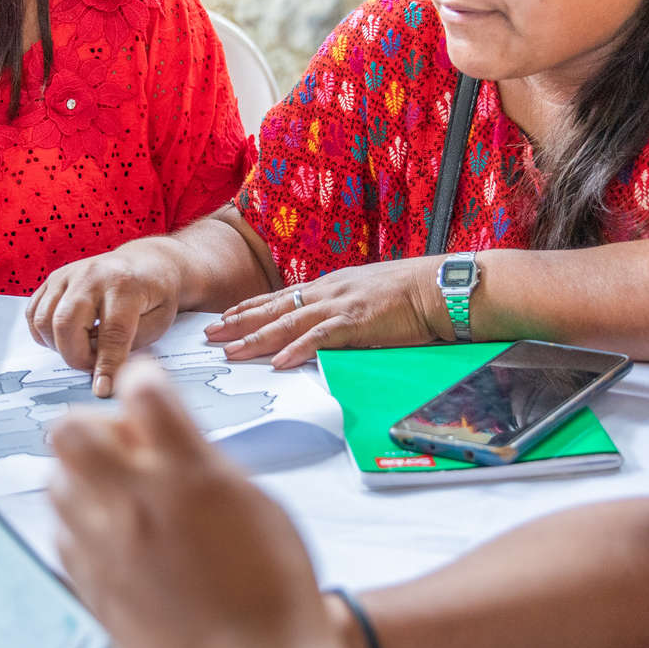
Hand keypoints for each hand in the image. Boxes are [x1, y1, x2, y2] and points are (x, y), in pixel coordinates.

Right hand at [26, 240, 183, 397]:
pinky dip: (43, 334)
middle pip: (65, 323)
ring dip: (58, 346)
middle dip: (75, 356)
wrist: (146, 263)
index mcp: (124, 284)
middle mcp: (92, 275)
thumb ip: (129, 347)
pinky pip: (34, 313)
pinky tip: (65, 338)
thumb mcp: (157, 322)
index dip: (106, 365)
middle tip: (92, 366)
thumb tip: (103, 378)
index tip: (102, 388)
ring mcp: (68, 274)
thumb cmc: (154, 295)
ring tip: (81, 349)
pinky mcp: (53, 279)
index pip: (111, 332)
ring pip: (44, 320)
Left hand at [48, 360, 361, 647]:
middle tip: (121, 447)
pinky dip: (79, 525)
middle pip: (69, 429)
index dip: (146, 381)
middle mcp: (138, 504)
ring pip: (55, 482)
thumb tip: (169, 447)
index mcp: (190, 474)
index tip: (149, 391)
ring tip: (118, 497)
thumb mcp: (259, 507)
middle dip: (92, 426)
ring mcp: (106, 549)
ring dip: (81, 476)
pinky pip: (60, 535)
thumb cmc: (277, 597)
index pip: (142, 390)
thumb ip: (204, 466)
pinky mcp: (91, 589)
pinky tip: (112, 538)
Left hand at [204, 255, 451, 367]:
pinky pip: (321, 337)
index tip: (224, 318)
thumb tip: (325, 327)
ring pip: (288, 322)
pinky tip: (279, 361)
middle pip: (274, 309)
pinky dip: (298, 349)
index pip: (280, 298)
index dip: (250, 308)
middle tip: (209, 335)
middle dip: (238, 322)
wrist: (439, 287)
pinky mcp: (357, 321)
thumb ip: (342, 309)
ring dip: (257, 337)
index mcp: (330, 286)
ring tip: (230, 351)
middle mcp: (328, 291)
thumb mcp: (366, 296)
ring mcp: (340, 305)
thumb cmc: (410, 293)